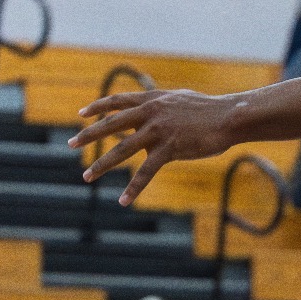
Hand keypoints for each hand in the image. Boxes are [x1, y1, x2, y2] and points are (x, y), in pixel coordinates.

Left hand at [71, 89, 240, 204]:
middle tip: (71, 144)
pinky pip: (146, 171)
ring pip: (122, 149)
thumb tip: (153, 106)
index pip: (118, 100)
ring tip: (87, 176)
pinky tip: (123, 200)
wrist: (230, 116)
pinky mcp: (169, 148)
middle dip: (88, 135)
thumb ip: (162, 104)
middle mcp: (151, 113)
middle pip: (111, 124)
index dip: (98, 106)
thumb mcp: (180, 99)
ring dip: (102, 164)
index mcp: (153, 99)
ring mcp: (158, 131)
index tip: (81, 114)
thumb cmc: (210, 109)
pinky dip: (134, 187)